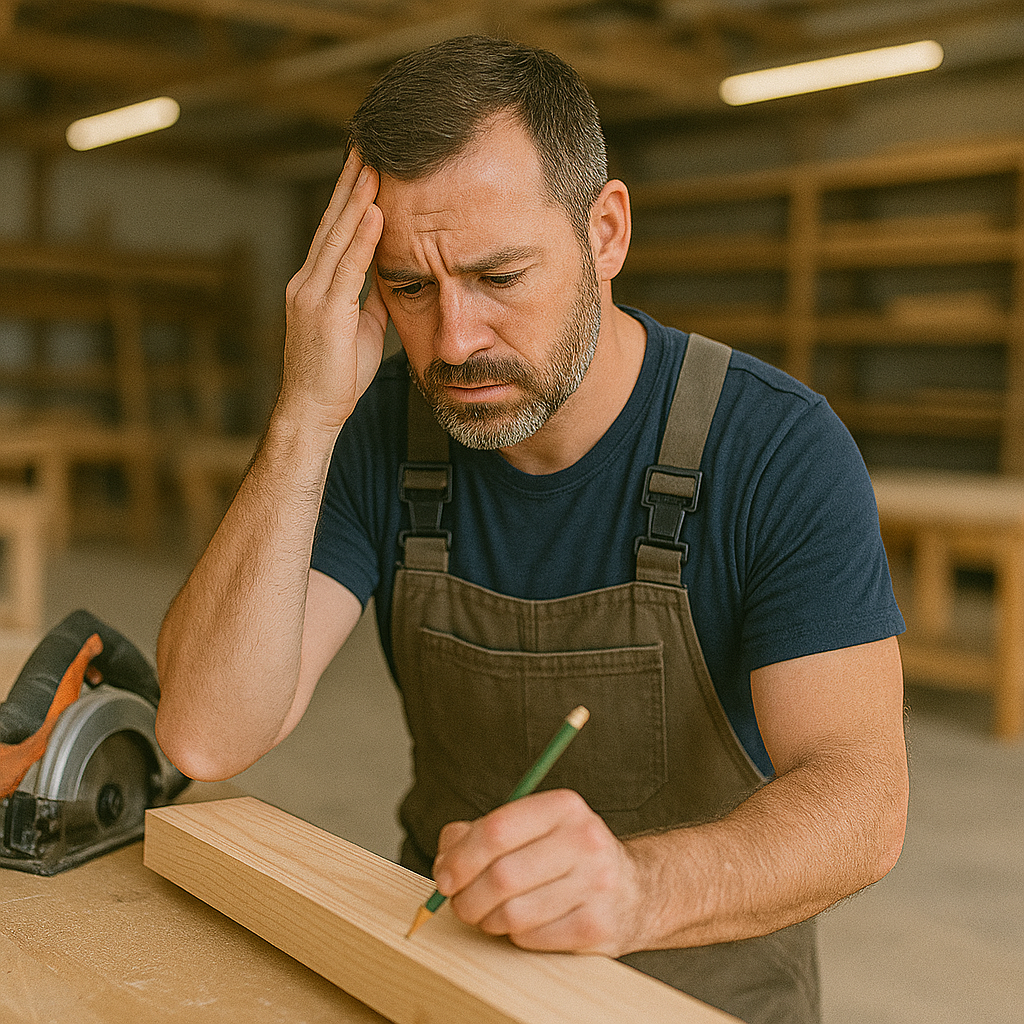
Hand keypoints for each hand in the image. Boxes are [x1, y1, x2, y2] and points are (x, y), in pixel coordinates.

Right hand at [279, 149, 387, 431]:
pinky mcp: (324, 311)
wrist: (312, 411)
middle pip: (331, 223)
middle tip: (365, 146)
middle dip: (350, 185)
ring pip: (337, 237)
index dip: (349, 199)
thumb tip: (389, 275)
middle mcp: (307, 282)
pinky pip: (346, 267)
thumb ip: (369, 298)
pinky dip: (361, 238)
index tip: (364, 168)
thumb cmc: (337, 376)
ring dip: (356, 200)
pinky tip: (375, 212)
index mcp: (315, 285)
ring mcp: (312, 295)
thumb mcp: (360, 328)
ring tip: (373, 166)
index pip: (333, 233)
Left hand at [432, 789, 645, 956]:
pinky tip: (523, 925)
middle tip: (460, 903)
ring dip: (489, 920)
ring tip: (490, 915)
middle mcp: (585, 840)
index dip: (460, 858)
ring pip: (513, 913)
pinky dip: (515, 937)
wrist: (634, 892)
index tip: (444, 877)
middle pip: (501, 875)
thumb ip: (479, 834)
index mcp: (563, 807)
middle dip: (467, 897)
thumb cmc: (565, 858)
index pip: (497, 829)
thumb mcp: (529, 830)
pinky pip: (532, 938)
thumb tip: (446, 858)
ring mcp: (596, 885)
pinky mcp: (597, 926)